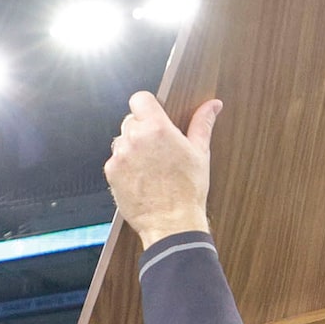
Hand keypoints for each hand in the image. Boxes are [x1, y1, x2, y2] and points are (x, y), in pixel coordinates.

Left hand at [104, 92, 215, 246]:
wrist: (172, 224)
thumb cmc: (188, 192)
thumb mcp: (200, 154)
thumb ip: (202, 124)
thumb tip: (213, 106)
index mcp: (157, 129)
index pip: (140, 98)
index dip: (147, 107)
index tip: (154, 117)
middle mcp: (135, 138)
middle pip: (131, 120)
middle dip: (142, 130)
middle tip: (158, 150)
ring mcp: (120, 155)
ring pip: (122, 140)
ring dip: (132, 148)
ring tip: (150, 167)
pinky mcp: (111, 172)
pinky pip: (115, 160)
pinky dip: (125, 166)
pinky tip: (141, 178)